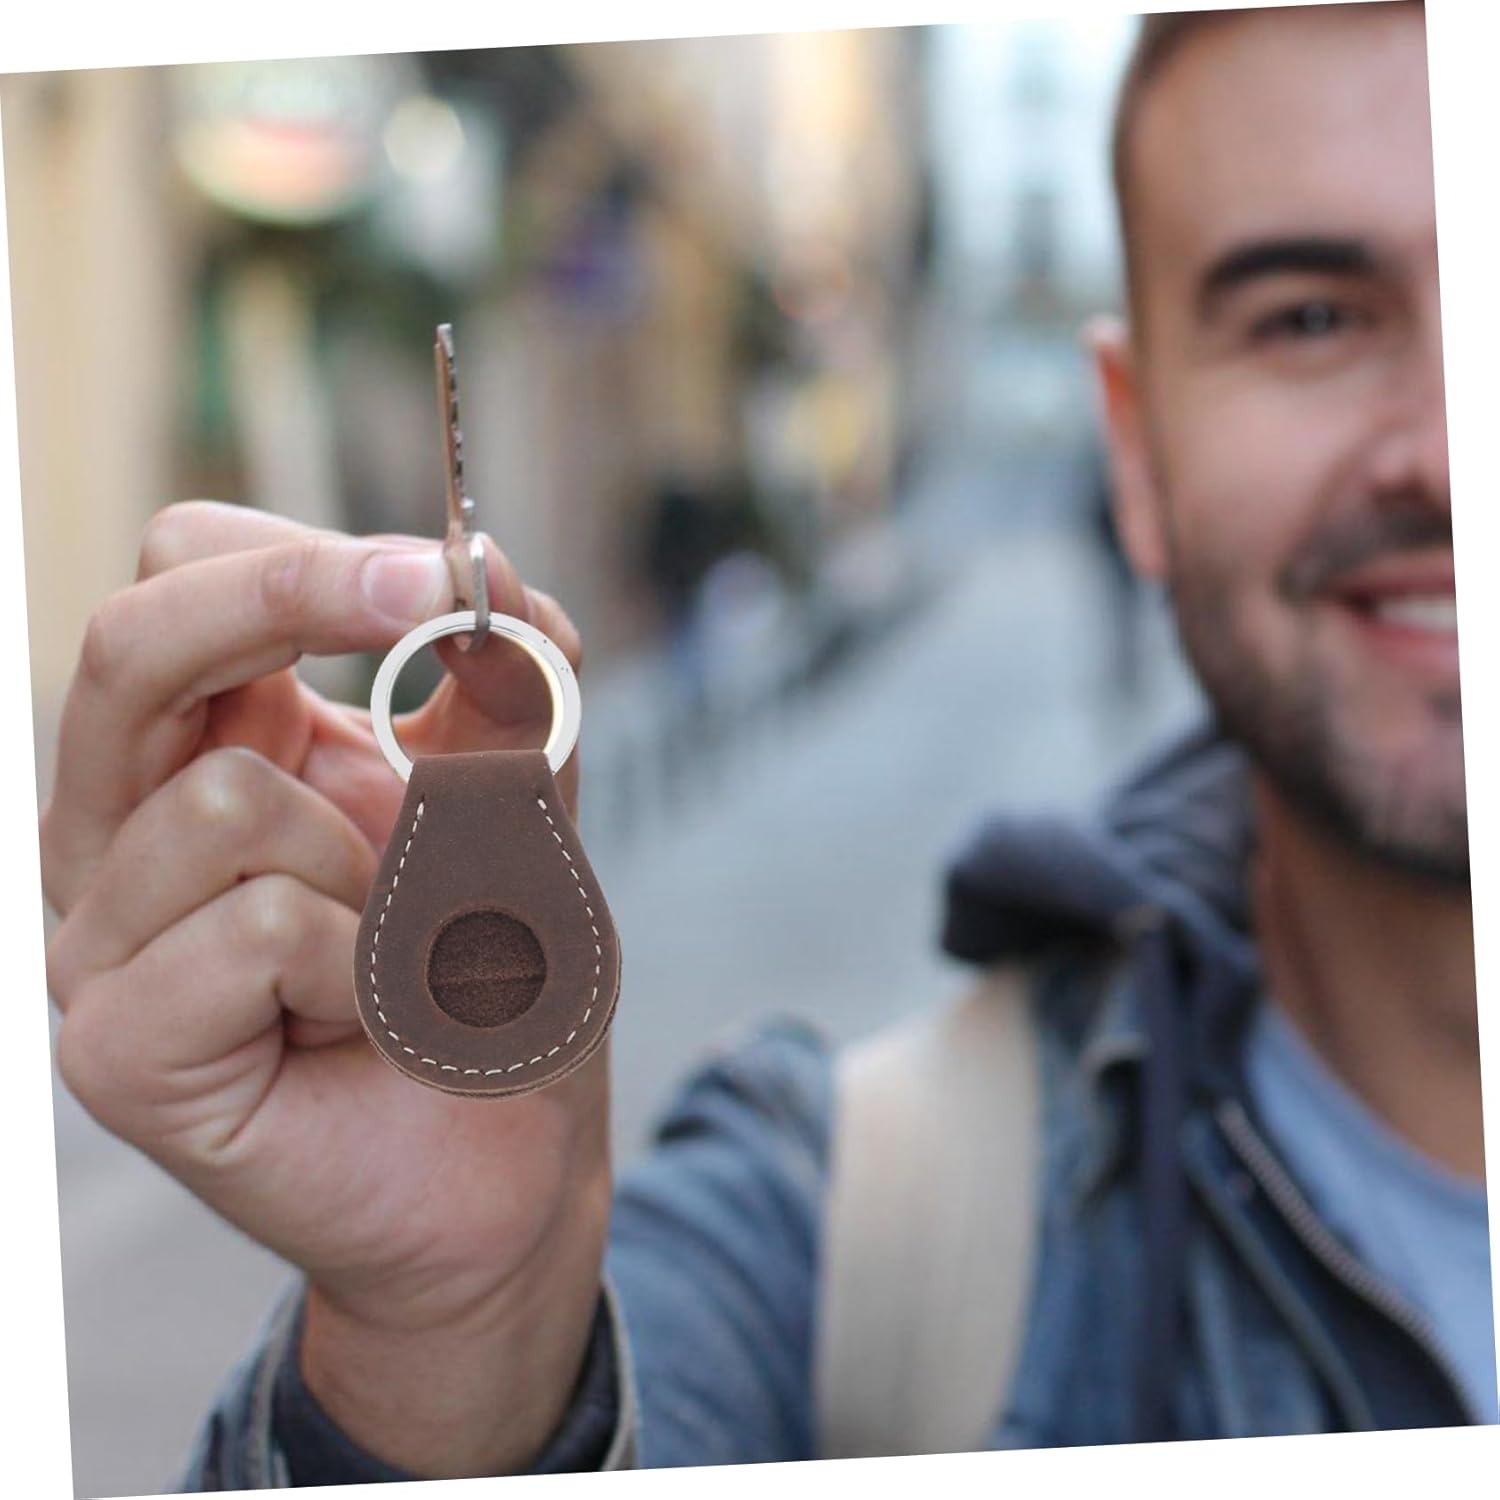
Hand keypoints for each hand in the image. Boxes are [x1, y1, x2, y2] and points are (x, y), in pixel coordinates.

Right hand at [40, 501, 608, 1475]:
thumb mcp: (521, 806)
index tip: (437, 574)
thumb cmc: (496, 978)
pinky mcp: (115, 1044)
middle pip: (133, 642)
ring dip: (379, 868)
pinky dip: (364, 968)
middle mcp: (132, 828)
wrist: (505, 1158)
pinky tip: (366, 1025)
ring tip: (397, 952)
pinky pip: (256, 926)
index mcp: (216, 746)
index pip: (181, 577)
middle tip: (419, 596)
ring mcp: (104, 936)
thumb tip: (486, 561)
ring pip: (225, 794)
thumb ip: (510, 689)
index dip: (299, 553)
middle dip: (287, 602)